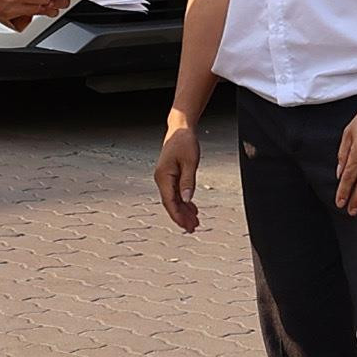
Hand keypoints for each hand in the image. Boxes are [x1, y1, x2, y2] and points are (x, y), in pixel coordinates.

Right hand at [154, 108, 201, 232]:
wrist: (180, 128)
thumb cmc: (185, 142)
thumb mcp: (190, 161)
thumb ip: (188, 181)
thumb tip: (186, 200)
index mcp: (163, 176)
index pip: (169, 201)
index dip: (177, 215)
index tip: (186, 226)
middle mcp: (161, 178)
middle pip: (170, 203)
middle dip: (181, 217)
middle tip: (193, 229)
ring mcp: (164, 177)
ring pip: (174, 199)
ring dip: (183, 211)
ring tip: (195, 222)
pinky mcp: (170, 175)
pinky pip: (176, 192)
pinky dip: (184, 201)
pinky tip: (192, 209)